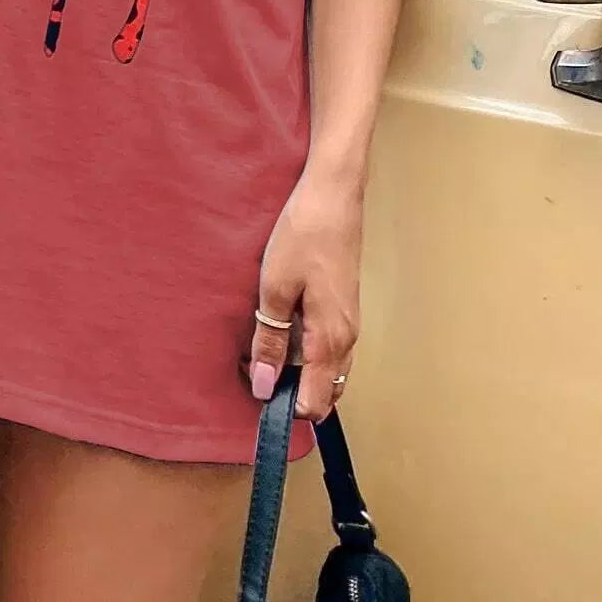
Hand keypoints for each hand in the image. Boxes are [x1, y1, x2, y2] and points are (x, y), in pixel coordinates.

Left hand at [244, 174, 361, 421]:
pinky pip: (327, 348)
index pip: (314, 402)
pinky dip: (304, 353)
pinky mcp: (343, 308)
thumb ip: (269, 340)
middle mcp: (346, 339)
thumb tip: (264, 387)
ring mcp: (348, 323)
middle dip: (291, 394)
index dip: (284, 407)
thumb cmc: (303, 236)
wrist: (333, 194)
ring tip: (260, 350)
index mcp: (330, 340)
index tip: (253, 391)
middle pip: (323, 392)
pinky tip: (278, 330)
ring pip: (326, 370)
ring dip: (297, 372)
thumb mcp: (275, 288)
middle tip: (253, 370)